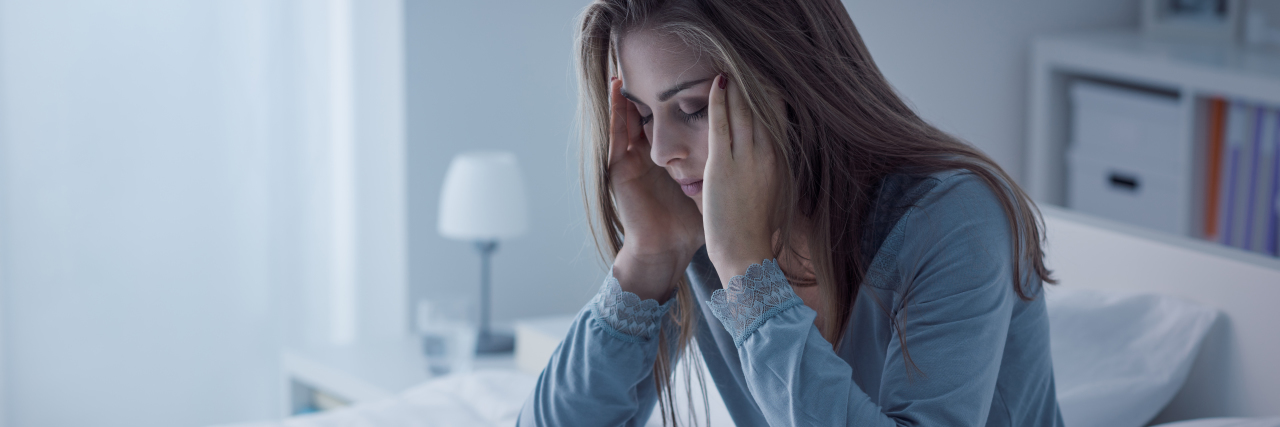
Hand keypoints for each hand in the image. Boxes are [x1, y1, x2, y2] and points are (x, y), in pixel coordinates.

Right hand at [606, 78, 704, 300]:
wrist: (667, 249)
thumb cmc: (690, 226)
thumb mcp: (711, 190)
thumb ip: (725, 173)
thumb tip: (756, 164)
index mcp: (670, 161)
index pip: (672, 124)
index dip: (678, 101)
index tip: (690, 77)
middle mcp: (650, 159)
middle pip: (650, 118)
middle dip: (651, 94)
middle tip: (654, 66)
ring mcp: (633, 163)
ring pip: (629, 122)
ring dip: (626, 98)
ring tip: (626, 73)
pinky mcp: (620, 170)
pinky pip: (615, 136)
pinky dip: (614, 113)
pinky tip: (615, 93)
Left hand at [703, 74, 779, 283]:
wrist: (747, 255)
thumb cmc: (756, 234)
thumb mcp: (772, 200)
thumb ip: (769, 179)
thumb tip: (769, 171)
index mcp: (779, 164)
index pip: (776, 119)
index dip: (769, 96)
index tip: (764, 80)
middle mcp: (767, 156)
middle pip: (762, 109)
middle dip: (753, 84)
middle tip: (745, 61)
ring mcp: (745, 159)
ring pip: (742, 111)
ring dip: (736, 85)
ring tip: (730, 65)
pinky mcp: (723, 165)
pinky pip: (720, 124)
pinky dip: (718, 101)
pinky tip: (715, 83)